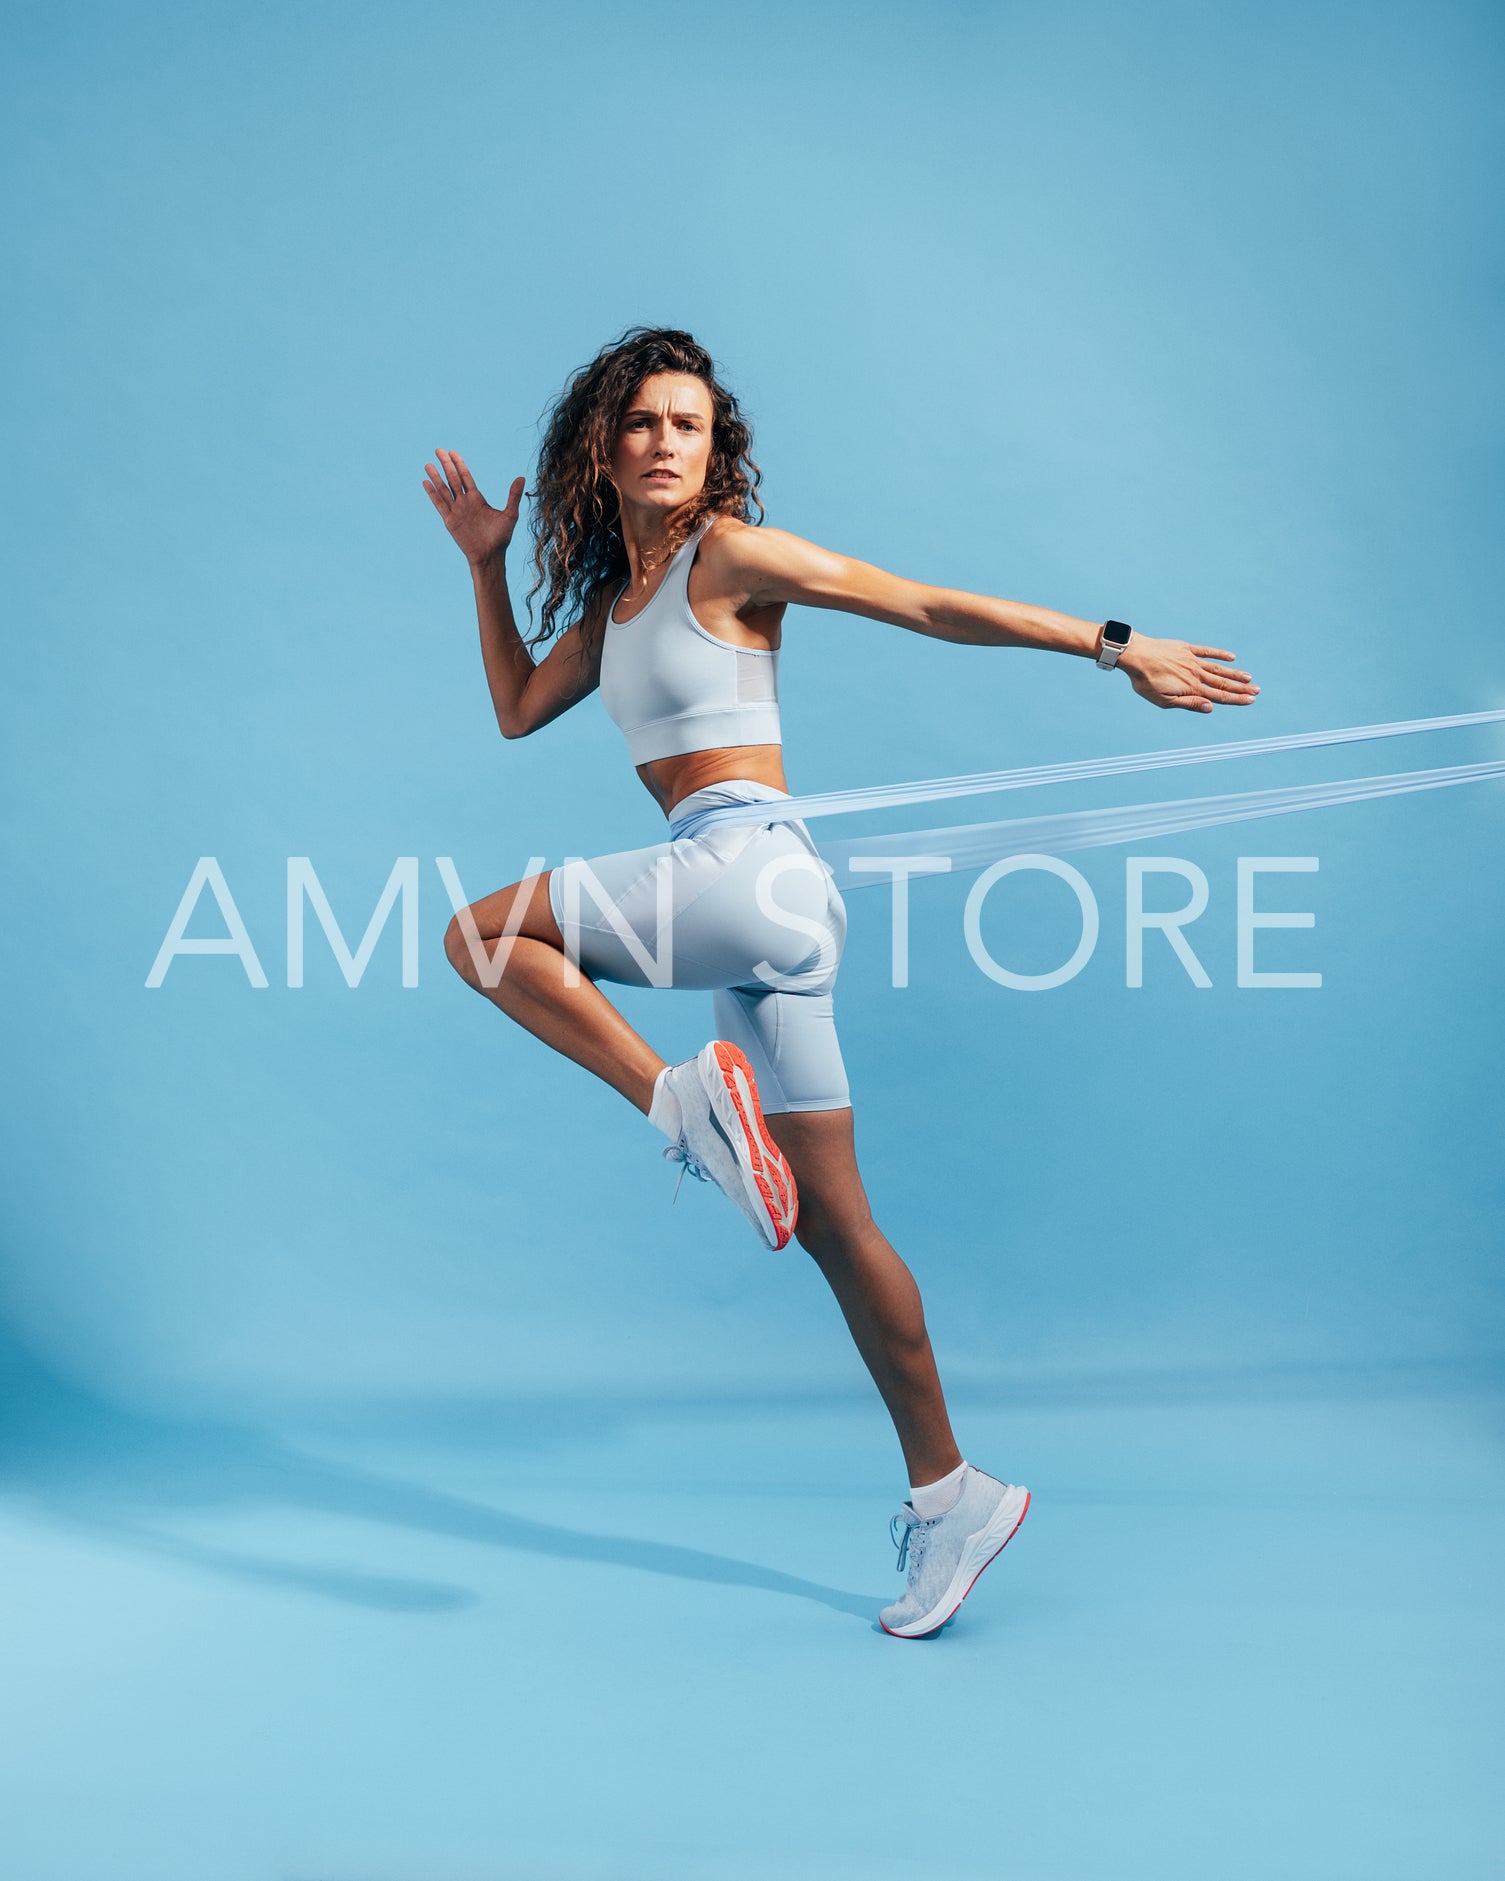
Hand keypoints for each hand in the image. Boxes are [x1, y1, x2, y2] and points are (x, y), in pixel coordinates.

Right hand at [422, 448, 524, 566]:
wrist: (490, 556)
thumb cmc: (501, 538)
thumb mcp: (510, 515)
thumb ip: (513, 496)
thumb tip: (521, 478)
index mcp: (477, 499)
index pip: (466, 477)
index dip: (459, 464)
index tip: (453, 452)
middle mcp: (465, 503)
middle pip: (453, 479)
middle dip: (446, 465)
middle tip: (439, 450)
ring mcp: (456, 511)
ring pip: (444, 490)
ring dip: (436, 477)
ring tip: (428, 464)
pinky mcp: (450, 521)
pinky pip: (439, 504)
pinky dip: (432, 493)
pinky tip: (426, 482)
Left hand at [1118, 634, 1259, 713]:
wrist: (1135, 655)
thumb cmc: (1146, 681)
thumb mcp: (1163, 700)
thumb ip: (1188, 703)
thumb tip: (1210, 708)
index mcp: (1191, 688)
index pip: (1219, 696)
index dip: (1236, 699)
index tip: (1251, 700)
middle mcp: (1196, 674)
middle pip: (1223, 683)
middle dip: (1241, 688)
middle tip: (1258, 691)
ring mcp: (1192, 660)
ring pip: (1218, 668)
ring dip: (1235, 673)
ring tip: (1249, 677)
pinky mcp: (1186, 648)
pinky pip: (1207, 651)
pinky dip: (1220, 654)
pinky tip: (1231, 657)